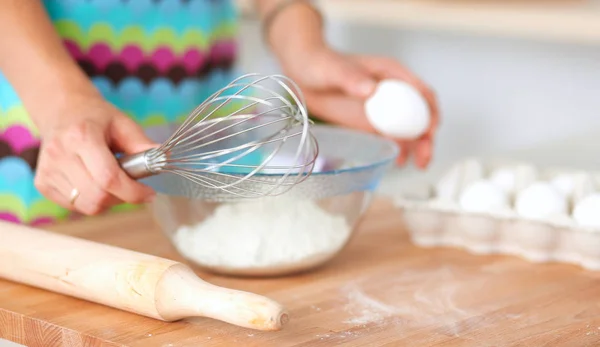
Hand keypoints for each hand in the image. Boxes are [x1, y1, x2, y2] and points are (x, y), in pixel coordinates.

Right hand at [34, 95, 156, 214]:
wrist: (61, 112)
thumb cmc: (95, 118)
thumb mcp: (122, 123)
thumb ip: (142, 144)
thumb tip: (164, 160)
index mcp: (81, 136)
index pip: (108, 178)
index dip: (132, 192)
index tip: (149, 193)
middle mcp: (60, 154)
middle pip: (97, 197)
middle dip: (122, 198)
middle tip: (131, 187)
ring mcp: (48, 171)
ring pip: (87, 206)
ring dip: (108, 201)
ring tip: (111, 182)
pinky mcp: (43, 184)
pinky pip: (75, 207)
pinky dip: (92, 201)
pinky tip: (94, 183)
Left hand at [279, 48, 438, 168]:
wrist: (303, 75)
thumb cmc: (320, 64)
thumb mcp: (334, 69)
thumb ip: (351, 78)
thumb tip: (371, 90)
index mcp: (391, 74)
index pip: (421, 92)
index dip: (430, 111)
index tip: (430, 129)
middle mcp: (393, 92)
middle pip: (420, 115)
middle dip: (427, 136)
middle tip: (425, 156)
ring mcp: (383, 108)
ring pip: (408, 129)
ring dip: (416, 147)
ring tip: (418, 165)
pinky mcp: (371, 122)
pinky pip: (391, 136)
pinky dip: (398, 148)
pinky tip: (398, 161)